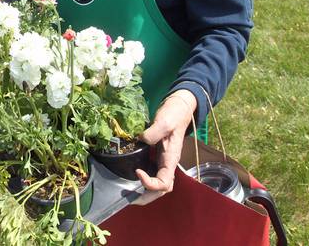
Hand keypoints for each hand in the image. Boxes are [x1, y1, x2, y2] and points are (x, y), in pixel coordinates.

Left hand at [133, 89, 196, 204]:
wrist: (178, 108)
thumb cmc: (173, 114)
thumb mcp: (164, 121)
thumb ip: (154, 131)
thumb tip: (142, 139)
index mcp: (171, 158)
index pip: (164, 182)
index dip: (150, 183)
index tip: (137, 171)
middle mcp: (168, 163)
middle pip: (162, 189)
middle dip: (147, 197)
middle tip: (131, 199)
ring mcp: (163, 161)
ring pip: (158, 184)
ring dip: (146, 192)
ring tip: (130, 194)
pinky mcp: (157, 156)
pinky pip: (153, 174)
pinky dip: (144, 181)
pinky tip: (131, 178)